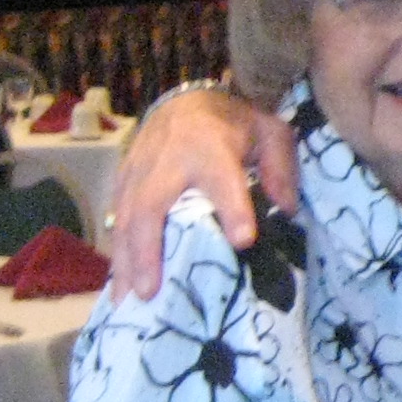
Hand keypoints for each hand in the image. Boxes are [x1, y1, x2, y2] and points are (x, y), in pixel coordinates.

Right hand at [106, 90, 296, 298]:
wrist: (185, 100)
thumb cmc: (233, 124)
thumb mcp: (269, 132)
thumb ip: (280, 168)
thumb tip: (285, 211)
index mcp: (211, 147)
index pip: (223, 180)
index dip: (233, 209)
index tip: (243, 240)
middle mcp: (169, 160)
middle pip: (151, 205)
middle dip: (148, 249)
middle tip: (150, 291)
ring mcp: (139, 171)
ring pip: (125, 217)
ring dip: (124, 261)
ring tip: (126, 301)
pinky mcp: (123, 181)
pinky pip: (116, 220)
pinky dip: (116, 254)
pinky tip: (117, 287)